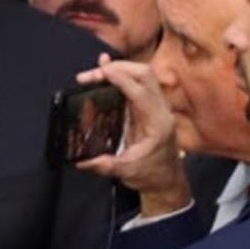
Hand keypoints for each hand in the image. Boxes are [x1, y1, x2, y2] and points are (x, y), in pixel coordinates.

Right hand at [75, 56, 190, 211]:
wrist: (166, 180)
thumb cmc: (151, 175)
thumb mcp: (128, 172)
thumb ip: (106, 165)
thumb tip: (82, 161)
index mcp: (158, 123)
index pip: (141, 93)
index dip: (122, 79)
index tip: (103, 71)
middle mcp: (160, 110)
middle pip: (144, 75)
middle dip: (118, 68)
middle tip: (92, 75)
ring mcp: (155, 106)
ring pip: (142, 76)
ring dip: (119, 70)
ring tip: (95, 71)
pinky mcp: (147, 108)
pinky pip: (136, 84)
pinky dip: (121, 76)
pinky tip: (106, 71)